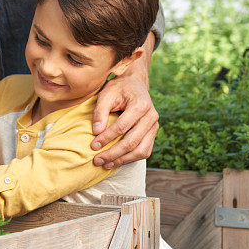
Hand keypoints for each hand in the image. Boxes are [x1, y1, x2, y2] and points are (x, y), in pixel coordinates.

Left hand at [91, 34, 158, 167]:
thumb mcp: (106, 93)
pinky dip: (131, 158)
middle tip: (97, 160)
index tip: (93, 146)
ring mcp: (154, 126)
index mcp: (141, 105)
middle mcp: (151, 117)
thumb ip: (100, 112)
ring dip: (123, 160)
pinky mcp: (153, 133)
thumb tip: (96, 132)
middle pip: (132, 142)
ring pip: (141, 150)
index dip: (107, 138)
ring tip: (106, 164)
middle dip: (113, 153)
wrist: (135, 84)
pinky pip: (145, 151)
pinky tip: (116, 161)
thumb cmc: (119, 88)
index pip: (122, 127)